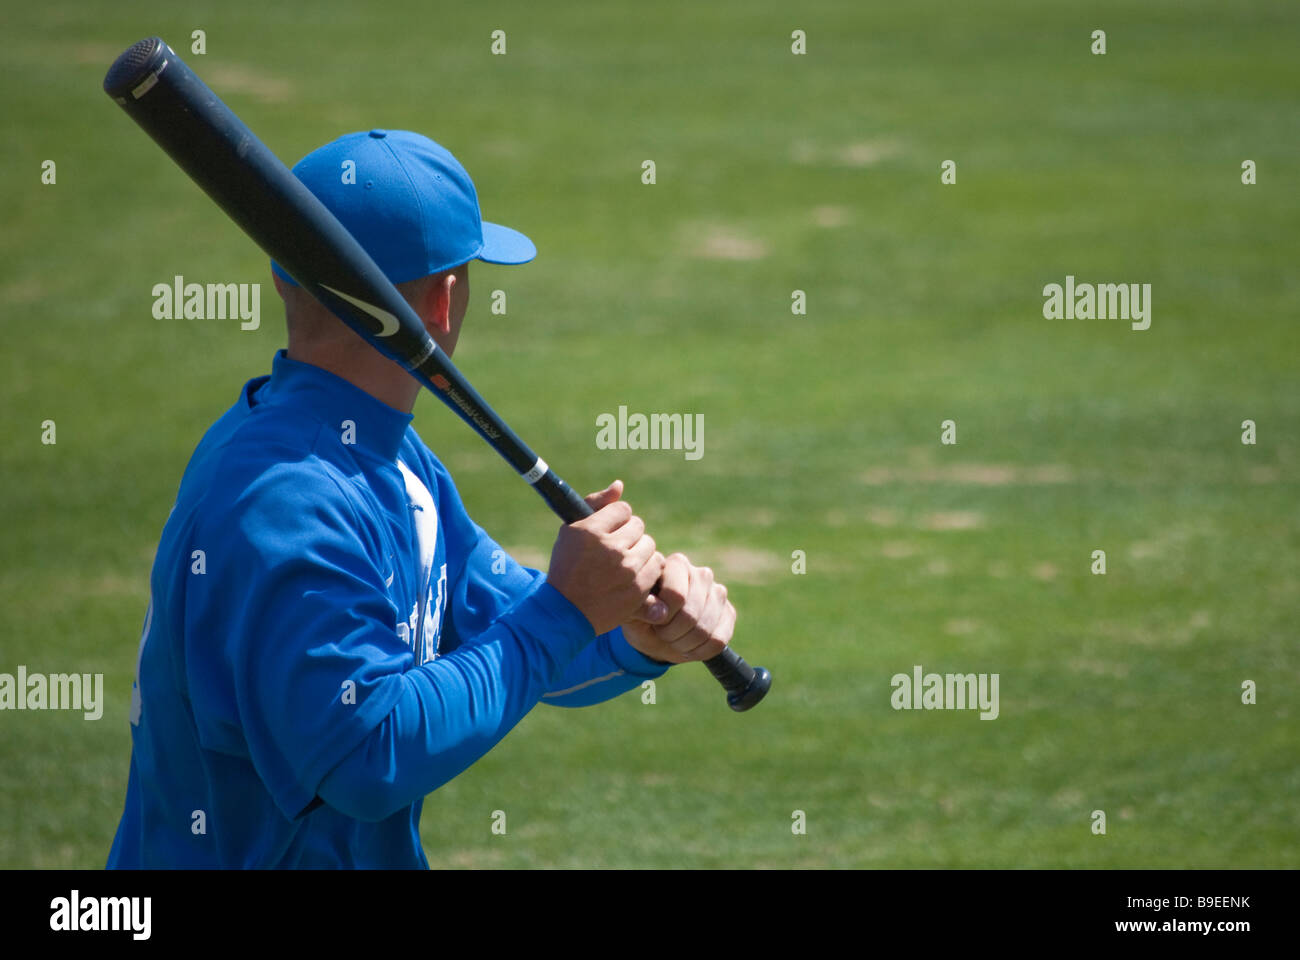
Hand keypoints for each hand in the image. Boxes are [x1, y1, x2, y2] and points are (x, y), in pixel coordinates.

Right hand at [547, 481, 665, 635]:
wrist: (566, 611)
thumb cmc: (568, 567)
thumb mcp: (571, 532)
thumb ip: (595, 504)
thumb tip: (620, 485)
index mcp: (590, 531)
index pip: (623, 509)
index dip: (616, 520)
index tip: (608, 532)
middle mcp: (610, 547)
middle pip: (638, 525)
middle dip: (628, 535)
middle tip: (614, 550)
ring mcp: (626, 569)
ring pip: (649, 544)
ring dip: (639, 551)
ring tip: (622, 564)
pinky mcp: (638, 588)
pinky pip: (656, 565)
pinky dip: (647, 569)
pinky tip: (631, 575)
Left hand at [622, 552, 735, 663]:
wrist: (657, 634)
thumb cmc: (643, 617)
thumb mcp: (632, 610)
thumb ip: (641, 605)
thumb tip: (659, 612)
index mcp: (677, 564)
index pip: (676, 595)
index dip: (662, 617)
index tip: (653, 620)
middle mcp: (702, 574)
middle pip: (691, 615)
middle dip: (671, 633)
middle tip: (662, 633)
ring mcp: (718, 593)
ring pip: (705, 630)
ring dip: (684, 644)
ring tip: (673, 639)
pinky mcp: (729, 613)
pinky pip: (717, 641)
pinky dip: (699, 651)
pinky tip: (688, 645)